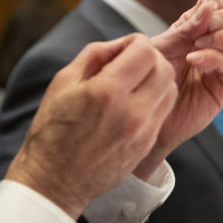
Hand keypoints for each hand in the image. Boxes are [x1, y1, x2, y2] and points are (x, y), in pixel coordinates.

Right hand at [4, 33, 177, 219]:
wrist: (55, 180)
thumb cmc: (53, 129)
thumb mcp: (63, 81)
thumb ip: (95, 54)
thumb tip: (121, 44)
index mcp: (106, 92)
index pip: (145, 51)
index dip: (136, 42)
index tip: (124, 48)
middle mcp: (131, 112)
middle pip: (164, 69)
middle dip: (151, 58)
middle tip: (132, 62)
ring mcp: (142, 132)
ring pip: (170, 90)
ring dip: (157, 79)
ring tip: (135, 82)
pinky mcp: (146, 145)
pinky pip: (164, 112)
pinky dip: (155, 100)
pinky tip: (134, 103)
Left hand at [137, 0, 222, 176]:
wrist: (143, 111)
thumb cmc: (147, 79)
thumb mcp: (162, 47)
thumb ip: (185, 28)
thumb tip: (210, 4)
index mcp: (195, 31)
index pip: (218, 7)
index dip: (215, 2)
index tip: (206, 5)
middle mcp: (211, 46)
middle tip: (207, 26)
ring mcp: (219, 66)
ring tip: (198, 46)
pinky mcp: (222, 86)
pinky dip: (214, 57)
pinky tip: (195, 60)